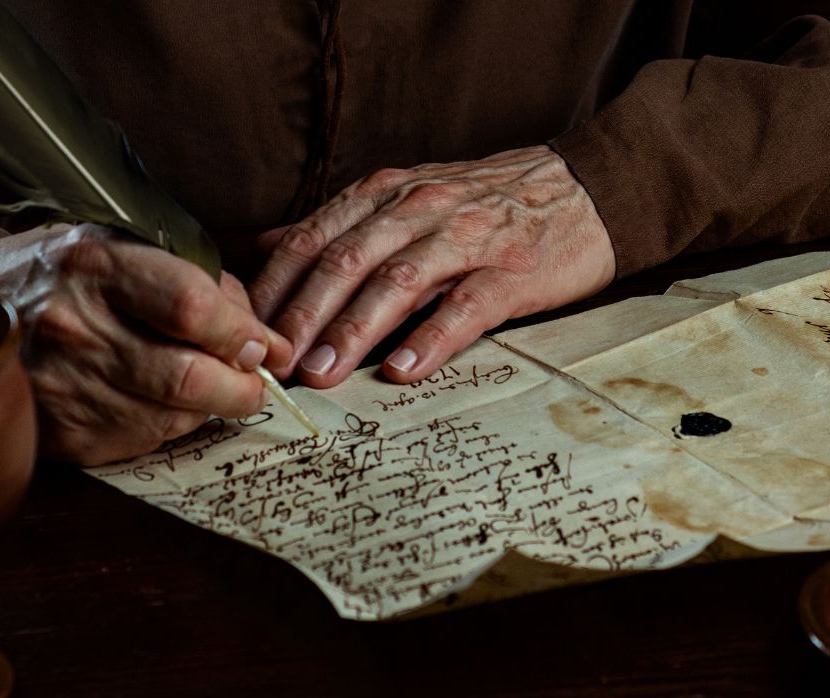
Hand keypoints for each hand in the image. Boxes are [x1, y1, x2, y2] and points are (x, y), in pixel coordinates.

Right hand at [0, 226, 291, 464]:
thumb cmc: (77, 277)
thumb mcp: (134, 250)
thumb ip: (206, 287)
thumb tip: (264, 342)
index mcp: (98, 268)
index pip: (191, 308)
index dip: (242, 332)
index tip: (264, 344)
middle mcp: (74, 329)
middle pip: (188, 378)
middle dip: (240, 387)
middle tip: (253, 381)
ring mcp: (64, 387)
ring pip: (174, 417)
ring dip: (208, 408)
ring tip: (204, 385)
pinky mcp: (64, 434)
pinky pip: (146, 440)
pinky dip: (169, 424)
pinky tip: (156, 400)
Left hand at [248, 145, 614, 387]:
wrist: (584, 189)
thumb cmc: (487, 204)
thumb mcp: (408, 198)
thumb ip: (341, 224)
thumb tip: (269, 244)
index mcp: (386, 195)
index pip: (313, 239)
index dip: (274, 289)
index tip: (244, 333)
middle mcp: (418, 209)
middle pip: (345, 262)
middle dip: (303, 317)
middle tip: (274, 367)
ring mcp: (467, 238)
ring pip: (396, 282)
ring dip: (353, 331)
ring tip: (323, 375)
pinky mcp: (512, 271)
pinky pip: (465, 306)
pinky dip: (430, 338)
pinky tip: (402, 370)